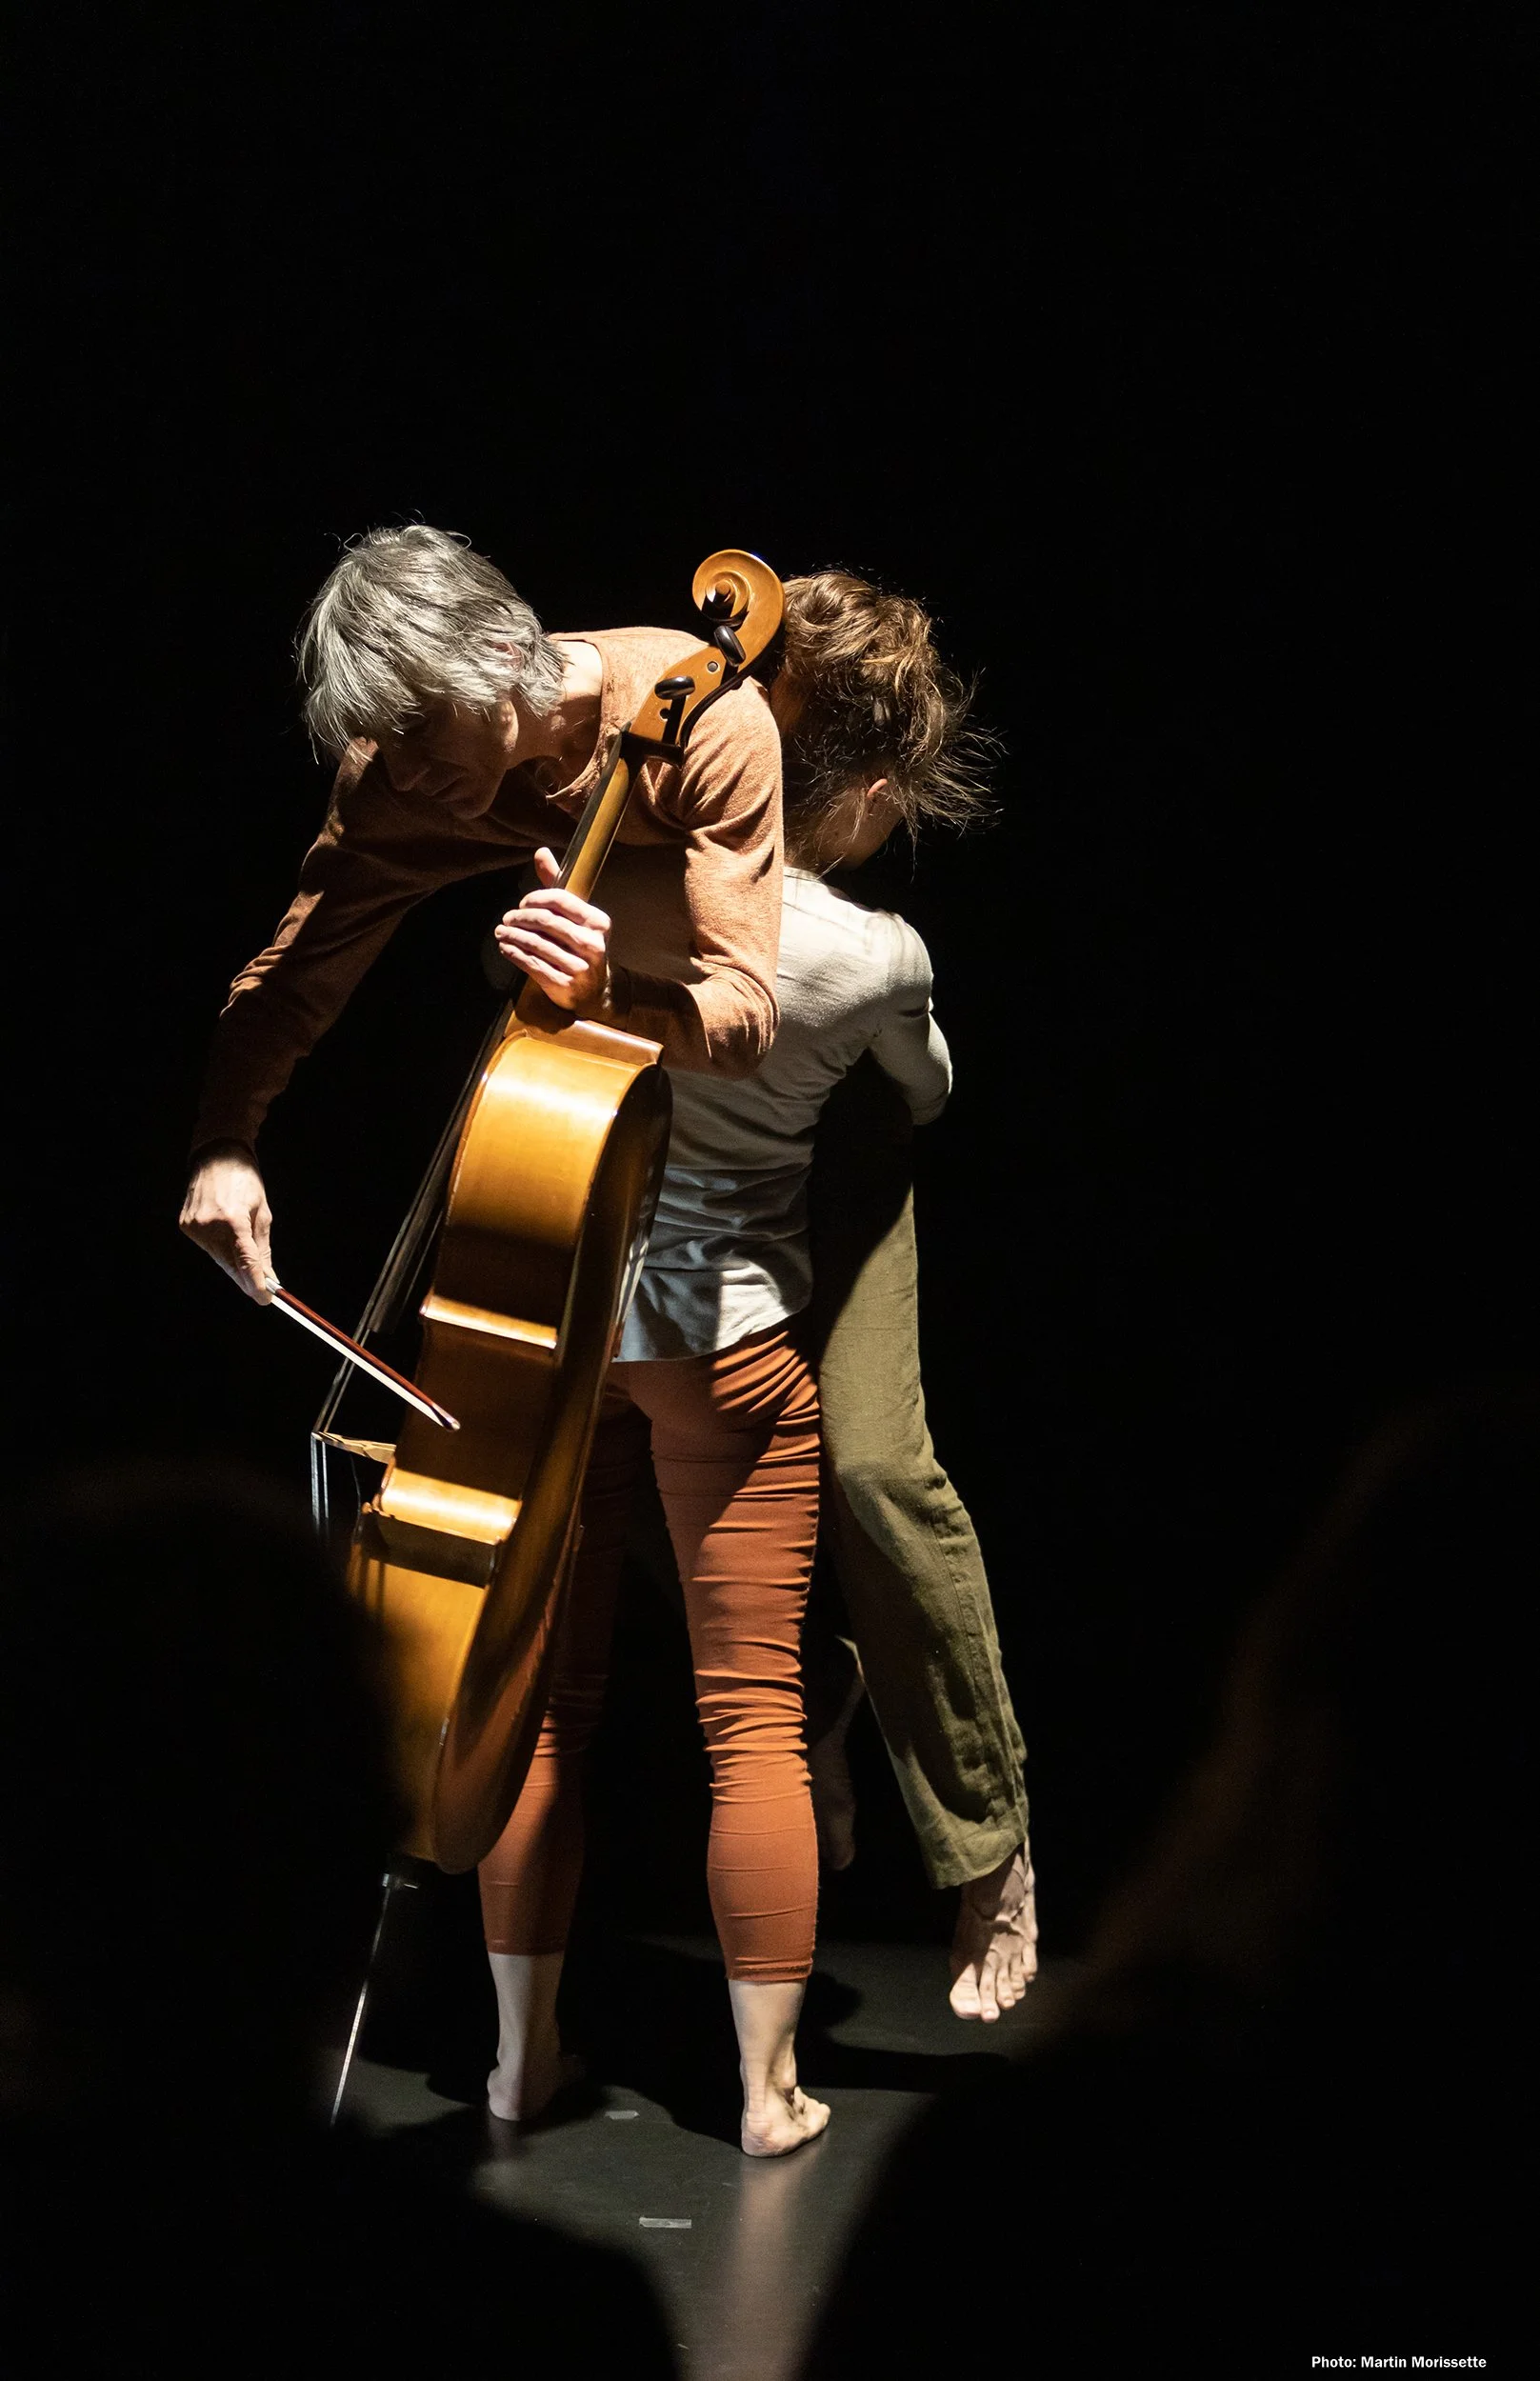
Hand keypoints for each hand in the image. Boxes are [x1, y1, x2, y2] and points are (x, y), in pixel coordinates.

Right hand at [180, 1144, 274, 1302]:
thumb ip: (262, 1248)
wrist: (217, 1155)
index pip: (245, 1262)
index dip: (255, 1284)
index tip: (265, 1299)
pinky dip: (220, 1251)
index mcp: (233, 1220)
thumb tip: (267, 1277)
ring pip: (218, 1259)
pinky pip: (207, 1248)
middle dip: (246, 1280)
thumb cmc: (245, 1180)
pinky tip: (228, 1244)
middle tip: (261, 1291)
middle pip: (229, 1266)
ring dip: (233, 1265)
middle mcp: (210, 1225)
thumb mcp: (262, 1212)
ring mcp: (194, 1227)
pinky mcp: (185, 1226)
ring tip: (247, 1265)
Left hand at [494, 849, 611, 1012]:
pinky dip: (515, 954)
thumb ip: (557, 884)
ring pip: (536, 944)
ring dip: (513, 936)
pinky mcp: (565, 984)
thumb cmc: (580, 945)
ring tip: (501, 932)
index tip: (522, 904)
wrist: (596, 990)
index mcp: (598, 922)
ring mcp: (580, 967)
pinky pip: (532, 964)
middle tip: (507, 919)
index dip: (535, 899)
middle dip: (520, 918)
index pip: (560, 899)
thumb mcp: (575, 916)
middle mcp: (592, 944)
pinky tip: (506, 949)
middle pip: (546, 921)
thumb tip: (540, 852)